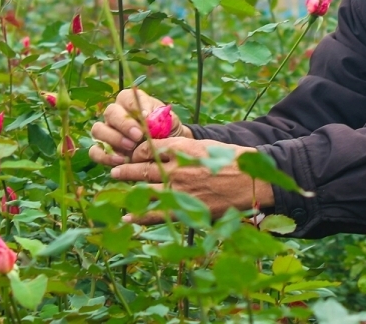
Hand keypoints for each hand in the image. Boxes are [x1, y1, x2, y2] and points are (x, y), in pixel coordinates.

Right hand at [89, 87, 191, 166]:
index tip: (146, 117)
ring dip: (113, 139)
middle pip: (110, 112)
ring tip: (131, 148)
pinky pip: (95, 151)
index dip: (134, 107)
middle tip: (138, 136)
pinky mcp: (103, 150)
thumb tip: (146, 117)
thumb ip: (161, 117)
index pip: (126, 97)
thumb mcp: (170, 122)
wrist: (166, 150)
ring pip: (98, 129)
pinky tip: (121, 161)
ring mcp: (107, 132)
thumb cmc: (167, 132)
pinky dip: (105, 156)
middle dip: (124, 124)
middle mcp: (116, 114)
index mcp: (131, 102)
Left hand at [108, 137, 274, 223]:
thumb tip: (167, 150)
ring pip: (145, 190)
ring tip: (115, 190)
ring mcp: (180, 190)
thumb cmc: (233, 161)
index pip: (151, 149)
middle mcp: (177, 169)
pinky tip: (128, 218)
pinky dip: (140, 216)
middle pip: (143, 169)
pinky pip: (157, 213)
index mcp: (183, 150)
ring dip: (128, 190)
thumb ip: (185, 149)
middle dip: (126, 170)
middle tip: (114, 171)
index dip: (138, 152)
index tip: (133, 155)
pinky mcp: (185, 209)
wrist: (252, 182)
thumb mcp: (207, 146)